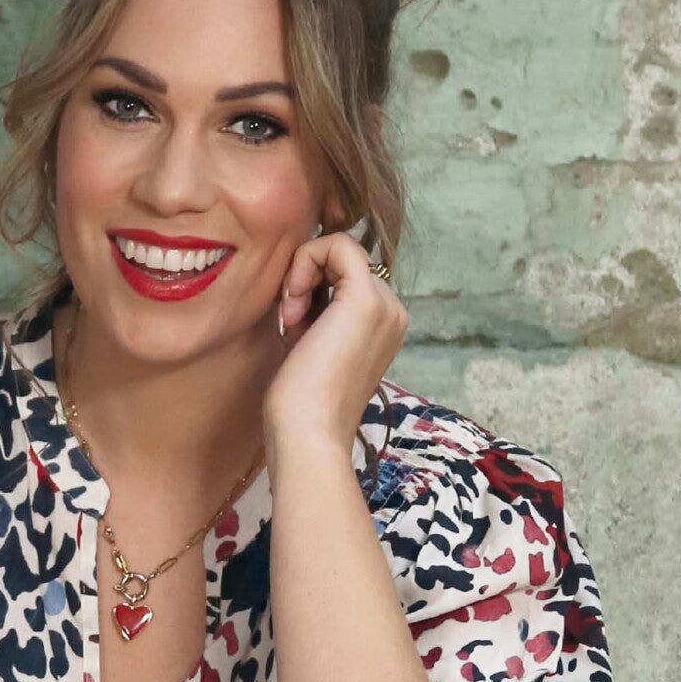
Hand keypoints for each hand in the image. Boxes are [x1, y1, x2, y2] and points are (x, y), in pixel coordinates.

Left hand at [264, 227, 408, 455]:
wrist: (308, 437)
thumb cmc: (300, 406)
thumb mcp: (309, 345)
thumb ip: (314, 311)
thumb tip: (299, 278)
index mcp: (382, 325)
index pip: (344, 278)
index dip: (310, 288)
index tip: (290, 323)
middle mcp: (392, 312)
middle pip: (342, 262)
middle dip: (305, 281)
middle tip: (288, 321)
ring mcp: (385, 305)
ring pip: (339, 249)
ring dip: (302, 274)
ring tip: (290, 319)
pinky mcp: (365, 299)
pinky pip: (336, 244)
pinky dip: (304, 262)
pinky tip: (291, 302)